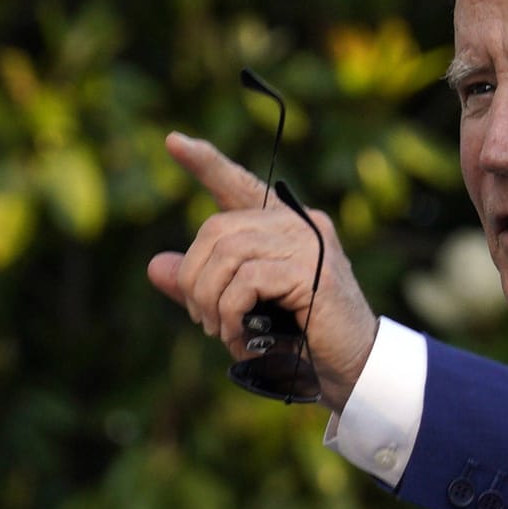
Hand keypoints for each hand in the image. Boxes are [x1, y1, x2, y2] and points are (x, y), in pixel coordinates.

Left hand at [147, 131, 378, 412]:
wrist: (352, 366)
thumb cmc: (299, 337)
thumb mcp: (242, 308)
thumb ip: (204, 285)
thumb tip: (156, 266)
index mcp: (284, 225)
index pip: (240, 185)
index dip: (206, 164)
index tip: (174, 142)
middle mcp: (299, 223)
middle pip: (218, 228)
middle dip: (195, 277)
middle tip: (200, 317)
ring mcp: (309, 242)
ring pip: (229, 252)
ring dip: (209, 297)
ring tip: (217, 328)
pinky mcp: (313, 269)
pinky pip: (247, 279)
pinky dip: (230, 310)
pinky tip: (235, 334)